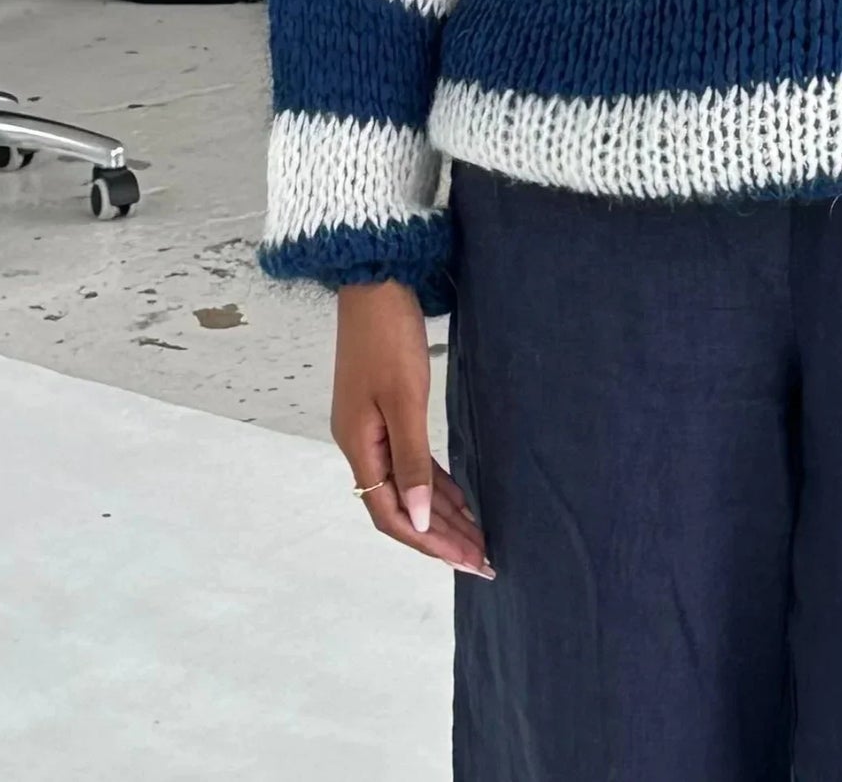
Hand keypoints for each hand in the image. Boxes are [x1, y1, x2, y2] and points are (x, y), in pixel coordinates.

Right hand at [333, 280, 494, 577]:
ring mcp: (372, 428)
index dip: (429, 542)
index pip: (391, 516)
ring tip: (477, 537)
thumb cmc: (389, 334)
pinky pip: (411, 461)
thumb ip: (410, 461)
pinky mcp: (385, 410)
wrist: (374, 280)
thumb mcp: (404, 399)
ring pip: (408, 486)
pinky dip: (435, 483)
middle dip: (441, 535)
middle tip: (483, 558)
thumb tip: (419, 520)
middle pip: (401, 507)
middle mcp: (361, 445)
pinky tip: (460, 496)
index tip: (467, 561)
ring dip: (441, 512)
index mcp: (359, 447)